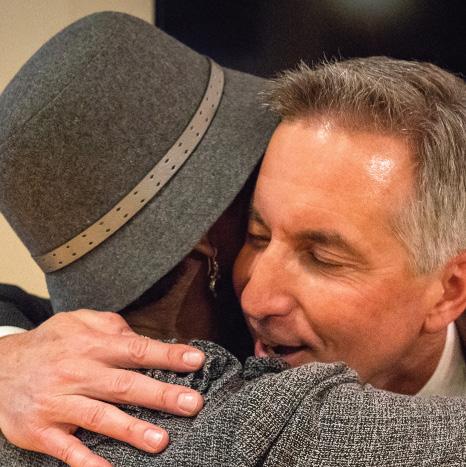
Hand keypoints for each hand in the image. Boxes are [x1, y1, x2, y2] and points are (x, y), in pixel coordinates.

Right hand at [0, 310, 204, 465]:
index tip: (196, 360)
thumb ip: (110, 326)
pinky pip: (66, 449)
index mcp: (91, 345)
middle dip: (161, 395)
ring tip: (161, 441)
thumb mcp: (77, 321)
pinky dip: (86, 461)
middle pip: (125, 384)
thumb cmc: (50, 343)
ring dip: (131, 430)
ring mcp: (58, 402)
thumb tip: (141, 336)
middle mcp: (78, 372)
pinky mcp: (40, 429)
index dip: (168, 355)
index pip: (137, 349)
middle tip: (193, 404)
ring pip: (100, 417)